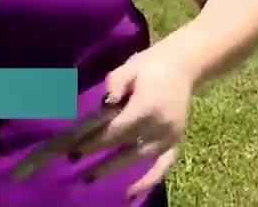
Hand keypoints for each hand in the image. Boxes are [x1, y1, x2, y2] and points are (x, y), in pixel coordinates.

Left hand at [17, 47, 194, 198]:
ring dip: (114, 169)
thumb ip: (115, 84)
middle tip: (72, 160)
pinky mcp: (175, 141)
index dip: (94, 140)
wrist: (185, 64)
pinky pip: (163, 166)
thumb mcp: (130, 67)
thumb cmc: (152, 64)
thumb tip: (104, 104)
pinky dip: (149, 181)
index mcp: (146, 108)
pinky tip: (132, 193)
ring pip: (139, 159)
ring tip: (90, 178)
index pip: (115, 130)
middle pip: (123, 146)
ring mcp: (168, 137)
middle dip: (97, 154)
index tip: (73, 147)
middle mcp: (159, 127)